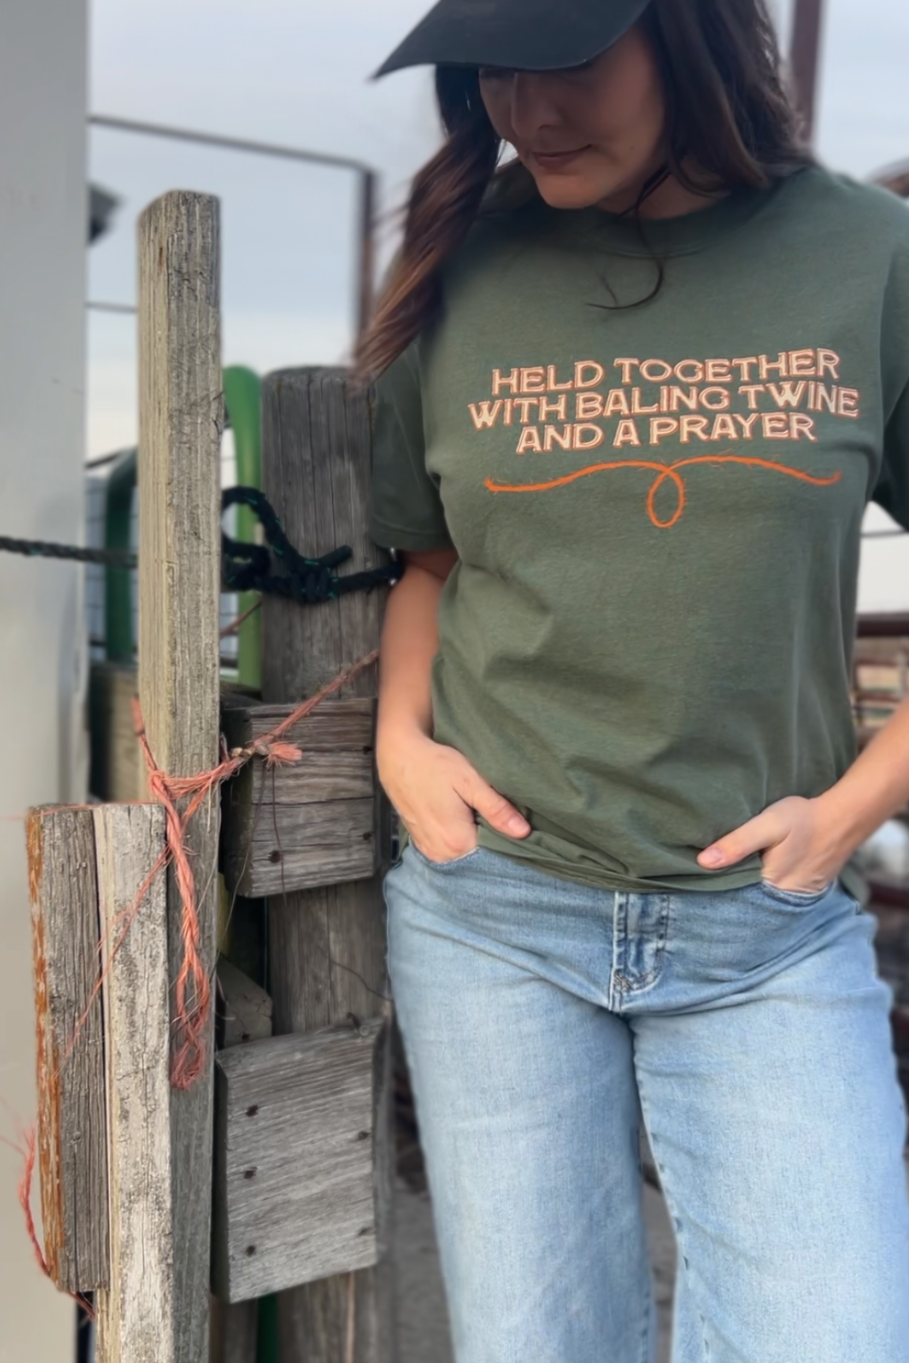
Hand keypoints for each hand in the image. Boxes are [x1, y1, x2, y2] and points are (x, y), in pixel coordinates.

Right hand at [377, 729, 530, 864]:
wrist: (399, 757)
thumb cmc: (435, 764)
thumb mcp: (470, 781)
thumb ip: (496, 809)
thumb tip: (523, 831)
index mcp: (457, 842)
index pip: (496, 854)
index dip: (509, 840)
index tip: (514, 824)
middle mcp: (442, 854)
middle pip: (480, 856)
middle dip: (493, 840)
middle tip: (498, 814)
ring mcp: (430, 851)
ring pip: (465, 854)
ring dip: (476, 839)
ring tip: (478, 815)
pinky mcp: (423, 845)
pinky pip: (450, 851)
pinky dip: (460, 840)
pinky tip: (464, 820)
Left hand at [696, 795, 843, 892]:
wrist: (843, 818)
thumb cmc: (803, 819)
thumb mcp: (767, 825)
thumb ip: (737, 843)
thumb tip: (703, 862)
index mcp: (771, 887)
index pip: (732, 897)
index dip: (714, 887)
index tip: (698, 877)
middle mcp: (784, 901)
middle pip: (746, 901)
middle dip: (728, 890)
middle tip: (709, 875)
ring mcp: (797, 899)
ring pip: (761, 900)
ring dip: (746, 890)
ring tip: (727, 875)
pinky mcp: (804, 892)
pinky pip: (776, 895)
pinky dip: (763, 887)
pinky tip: (754, 874)